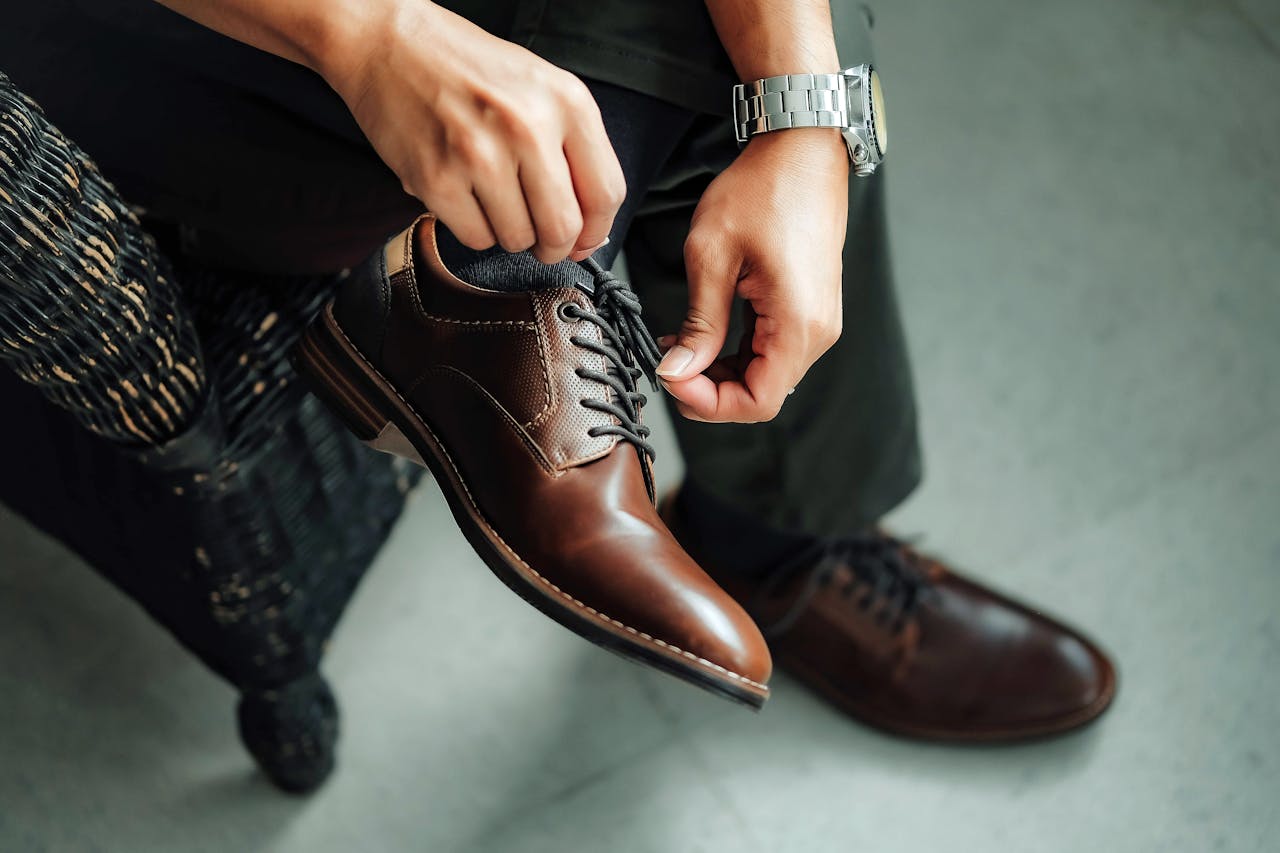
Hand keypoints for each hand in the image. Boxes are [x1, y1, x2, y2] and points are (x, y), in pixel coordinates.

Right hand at [322, 2, 624, 262]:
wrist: (390, 45)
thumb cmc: (468, 70)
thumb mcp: (541, 89)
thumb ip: (574, 150)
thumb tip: (587, 228)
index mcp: (566, 102)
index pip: (606, 193)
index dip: (595, 230)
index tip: (582, 240)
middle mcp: (527, 127)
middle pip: (563, 228)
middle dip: (555, 246)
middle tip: (541, 240)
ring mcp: (480, 155)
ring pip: (518, 239)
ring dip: (510, 233)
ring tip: (492, 197)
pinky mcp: (437, 179)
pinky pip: (476, 238)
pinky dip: (474, 228)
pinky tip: (465, 195)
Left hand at [655, 130, 848, 421]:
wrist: (802, 149)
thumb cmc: (762, 188)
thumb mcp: (712, 254)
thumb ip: (698, 323)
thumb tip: (676, 371)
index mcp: (798, 323)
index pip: (758, 402)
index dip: (709, 403)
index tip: (671, 376)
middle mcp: (818, 331)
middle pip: (762, 395)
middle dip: (710, 391)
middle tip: (667, 365)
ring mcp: (818, 321)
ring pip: (766, 377)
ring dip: (721, 374)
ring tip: (678, 348)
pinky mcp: (809, 310)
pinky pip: (772, 353)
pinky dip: (736, 355)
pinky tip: (703, 336)